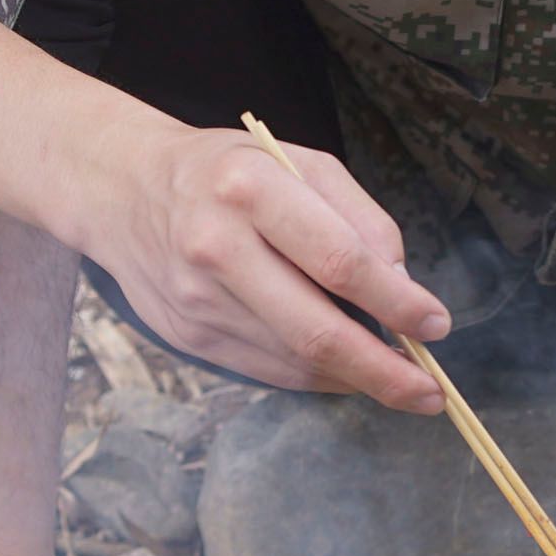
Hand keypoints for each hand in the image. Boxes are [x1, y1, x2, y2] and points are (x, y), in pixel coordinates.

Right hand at [0, 0, 456, 409]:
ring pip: (293, 361)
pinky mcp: (187, 337)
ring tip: (398, 381)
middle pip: (314, 330)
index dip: (396, 301)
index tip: (435, 324)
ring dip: (353, 379)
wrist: (120, 190)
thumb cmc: (229, 170)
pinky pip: (266, 370)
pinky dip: (314, 378)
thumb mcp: (301, 163)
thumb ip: (358, 218)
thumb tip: (402, 284)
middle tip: (429, 392)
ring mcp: (196, 300)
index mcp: (251, 189)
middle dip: (382, 370)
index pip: (339, 260)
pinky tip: (344, 372)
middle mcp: (217, 248)